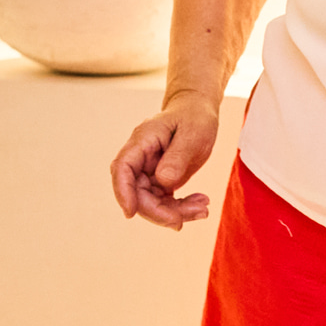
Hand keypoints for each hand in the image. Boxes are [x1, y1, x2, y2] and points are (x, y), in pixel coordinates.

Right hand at [110, 92, 218, 229]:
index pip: (122, 168)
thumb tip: (164, 181)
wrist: (198, 111)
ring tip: (203, 209)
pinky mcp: (160, 180)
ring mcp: (149, 171)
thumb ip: (178, 156)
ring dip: (175, 212)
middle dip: (161, 211)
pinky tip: (200, 204)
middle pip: (137, 193)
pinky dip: (180, 208)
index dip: (122, 192)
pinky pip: (164, 202)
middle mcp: (141, 158)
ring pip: (151, 202)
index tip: (130, 213)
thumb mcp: (193, 132)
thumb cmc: (194, 116)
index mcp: (142, 140)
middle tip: (193, 214)